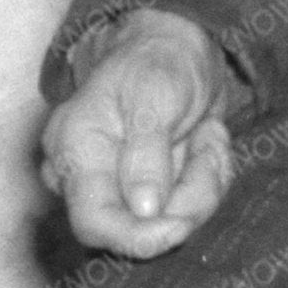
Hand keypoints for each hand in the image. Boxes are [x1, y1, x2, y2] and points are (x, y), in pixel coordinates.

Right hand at [44, 8, 238, 257]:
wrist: (175, 50)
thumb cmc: (156, 61)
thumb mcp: (153, 93)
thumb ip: (146, 151)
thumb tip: (143, 209)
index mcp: (76, 151)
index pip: (93, 222)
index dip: (135, 237)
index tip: (181, 226)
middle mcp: (92, 180)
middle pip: (139, 230)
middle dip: (187, 199)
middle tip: (210, 145)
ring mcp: (124, 190)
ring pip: (173, 223)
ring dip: (205, 182)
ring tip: (209, 133)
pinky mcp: (155, 196)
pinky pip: (190, 210)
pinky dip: (209, 180)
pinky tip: (206, 141)